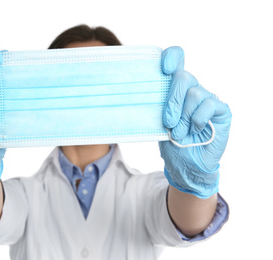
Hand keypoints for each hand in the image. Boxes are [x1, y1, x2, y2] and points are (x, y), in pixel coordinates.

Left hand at [159, 47, 231, 198]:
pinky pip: (209, 105)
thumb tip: (138, 93)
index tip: (164, 69)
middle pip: (183, 77)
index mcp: (175, 87)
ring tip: (179, 133)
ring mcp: (208, 98)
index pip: (177, 58)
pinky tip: (195, 130)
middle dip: (172, 101)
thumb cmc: (170, 141)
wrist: (184, 164)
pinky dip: (198, 119)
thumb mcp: (157, 121)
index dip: (172, 57)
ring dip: (183, 117)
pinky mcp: (221, 110)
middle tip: (168, 122)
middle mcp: (192, 89)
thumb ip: (156, 104)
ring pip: (195, 93)